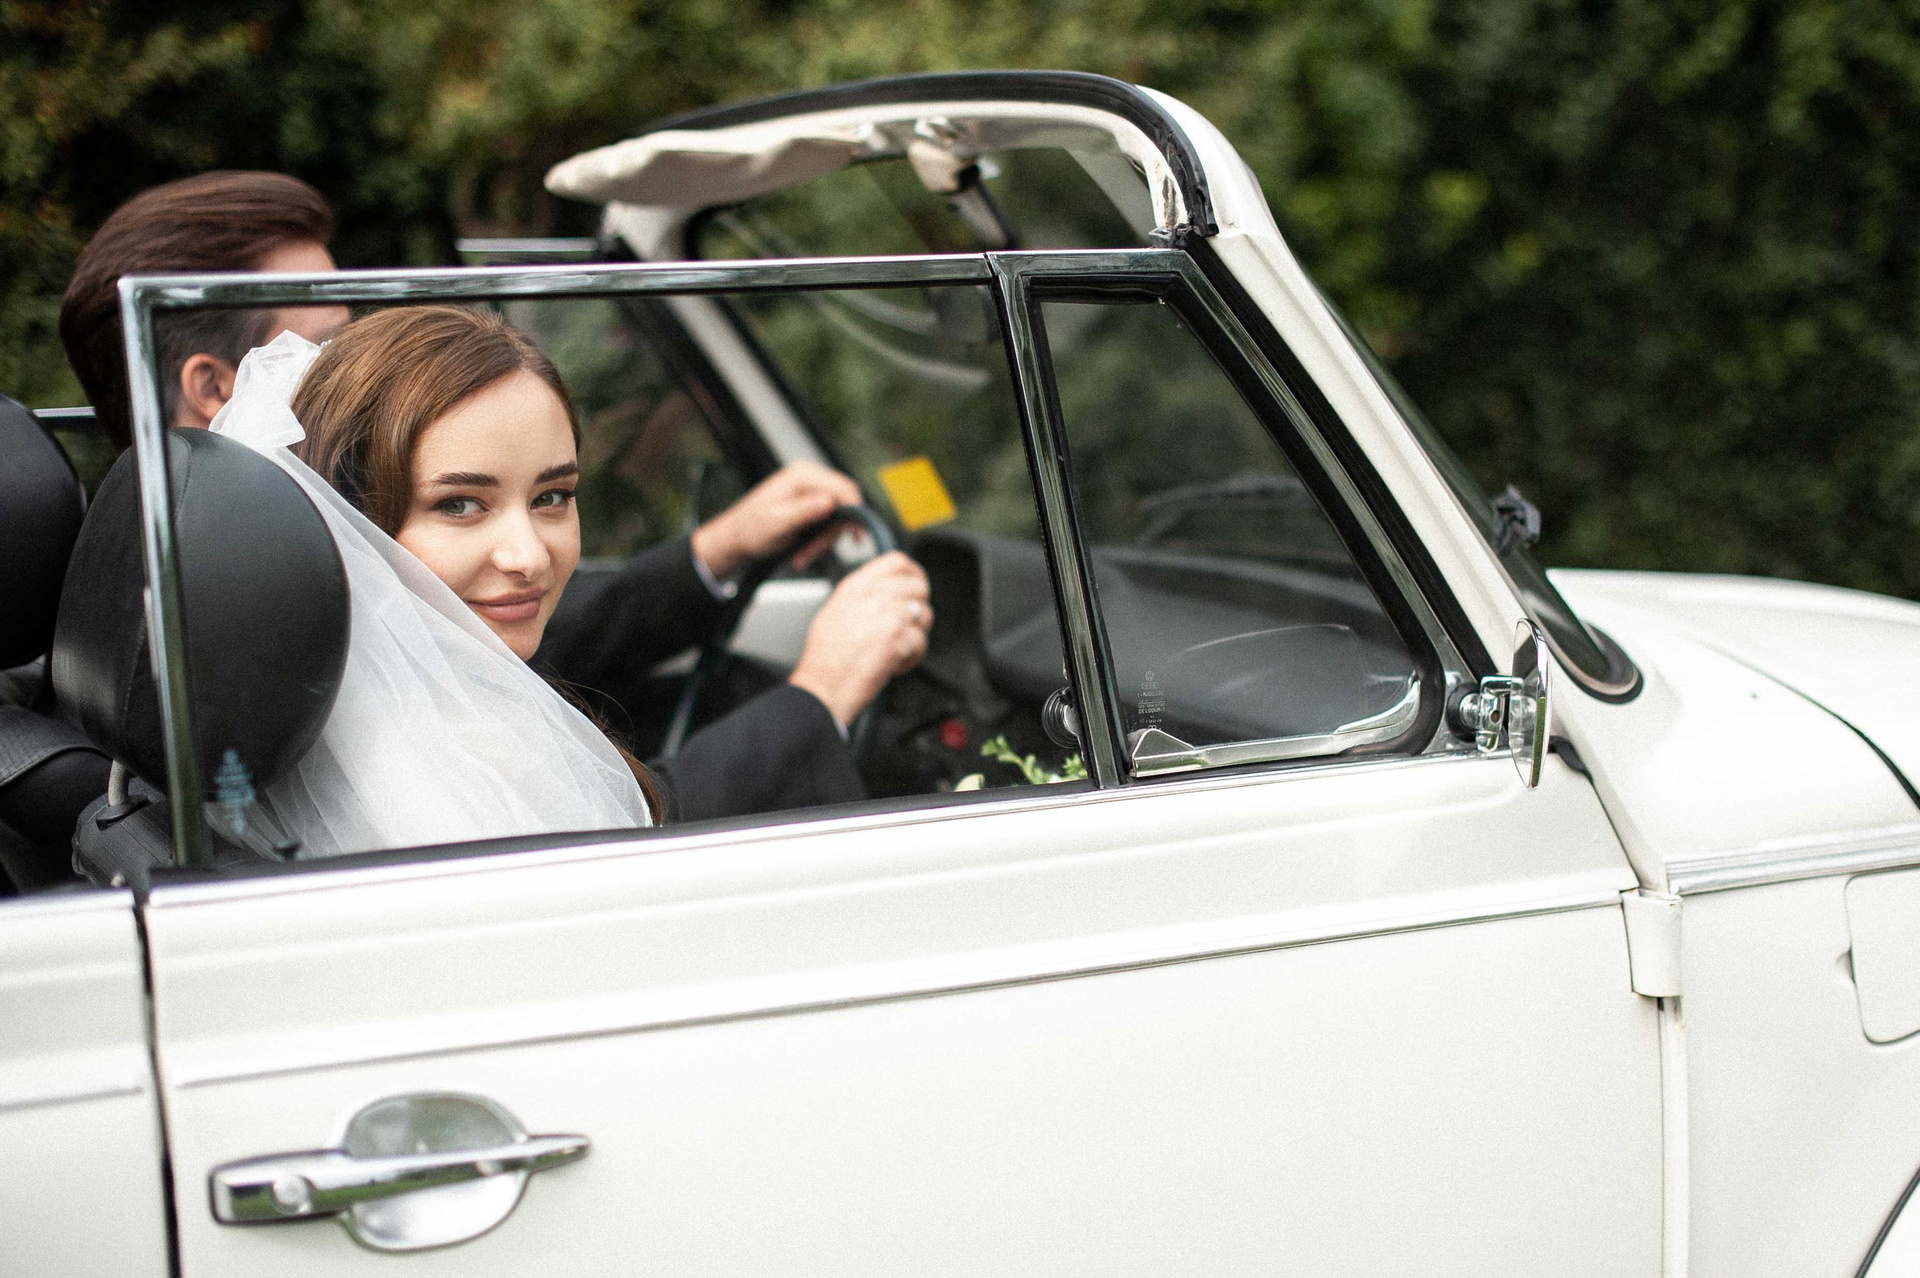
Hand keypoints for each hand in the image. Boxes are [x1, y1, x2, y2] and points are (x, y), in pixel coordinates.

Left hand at [689, 461, 862, 580]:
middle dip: (831, 533)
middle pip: (844, 504)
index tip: (857, 535)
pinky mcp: (812, 505)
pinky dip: (819, 541)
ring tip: (803, 556)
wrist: (738, 537)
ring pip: (838, 518)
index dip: (854, 512)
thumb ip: (803, 511)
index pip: (843, 488)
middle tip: (813, 553)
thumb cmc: (751, 529)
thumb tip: (828, 502)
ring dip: (823, 542)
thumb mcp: (777, 523)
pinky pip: (829, 523)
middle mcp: (810, 478)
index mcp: (802, 475)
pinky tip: (804, 551)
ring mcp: (812, 491)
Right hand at [787, 552, 931, 727]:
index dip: (914, 574)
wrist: (821, 687)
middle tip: (906, 628)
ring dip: (916, 635)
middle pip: (918, 586)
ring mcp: (886, 614)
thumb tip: (888, 595)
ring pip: (924, 614)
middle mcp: (872, 595)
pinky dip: (912, 658)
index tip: (916, 588)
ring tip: (898, 650)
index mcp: (856, 586)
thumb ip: (863, 597)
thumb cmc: (824, 659)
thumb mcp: (835, 612)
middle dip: (919, 610)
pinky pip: (921, 642)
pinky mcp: (897, 637)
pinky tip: (894, 665)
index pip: (897, 561)